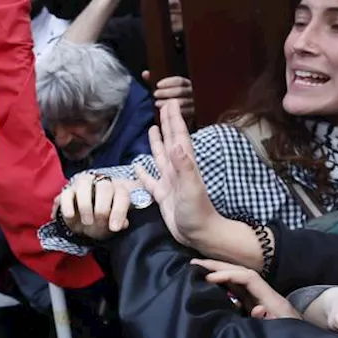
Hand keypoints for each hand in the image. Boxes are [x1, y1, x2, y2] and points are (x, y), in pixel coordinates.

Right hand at [54, 172, 137, 240]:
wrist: (85, 223)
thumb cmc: (104, 221)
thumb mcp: (113, 224)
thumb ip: (120, 223)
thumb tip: (123, 223)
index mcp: (118, 189)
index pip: (122, 194)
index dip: (119, 211)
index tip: (114, 227)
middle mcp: (101, 182)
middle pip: (104, 187)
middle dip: (102, 208)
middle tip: (100, 223)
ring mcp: (84, 184)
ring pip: (84, 184)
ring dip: (85, 205)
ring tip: (87, 222)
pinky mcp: (68, 191)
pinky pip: (66, 193)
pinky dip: (67, 205)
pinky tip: (70, 216)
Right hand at [136, 100, 219, 247]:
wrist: (199, 235)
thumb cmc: (197, 213)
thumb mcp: (191, 189)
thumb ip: (184, 167)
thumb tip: (177, 144)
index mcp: (184, 165)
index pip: (178, 137)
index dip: (174, 120)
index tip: (170, 103)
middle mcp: (177, 170)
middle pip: (170, 142)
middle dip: (167, 124)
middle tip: (163, 106)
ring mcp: (169, 182)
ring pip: (161, 157)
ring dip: (157, 143)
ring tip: (152, 129)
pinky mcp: (162, 196)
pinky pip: (150, 181)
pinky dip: (143, 172)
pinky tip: (137, 166)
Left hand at [142, 72, 193, 122]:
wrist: (178, 116)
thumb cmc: (169, 98)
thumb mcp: (162, 89)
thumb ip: (154, 80)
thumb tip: (145, 74)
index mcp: (186, 84)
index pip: (179, 80)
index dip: (168, 82)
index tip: (157, 85)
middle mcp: (192, 93)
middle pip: (181, 91)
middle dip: (166, 92)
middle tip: (155, 94)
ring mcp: (193, 104)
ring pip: (182, 102)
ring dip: (167, 103)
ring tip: (157, 103)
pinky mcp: (193, 114)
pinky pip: (185, 113)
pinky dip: (174, 112)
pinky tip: (165, 112)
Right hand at [193, 260, 299, 318]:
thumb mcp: (283, 331)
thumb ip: (269, 320)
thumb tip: (257, 308)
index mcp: (271, 299)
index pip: (247, 277)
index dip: (227, 274)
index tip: (208, 278)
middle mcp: (266, 295)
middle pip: (241, 272)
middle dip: (218, 265)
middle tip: (194, 263)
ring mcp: (262, 299)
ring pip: (239, 279)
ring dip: (219, 271)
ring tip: (198, 269)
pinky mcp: (259, 306)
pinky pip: (239, 290)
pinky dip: (223, 283)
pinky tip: (210, 284)